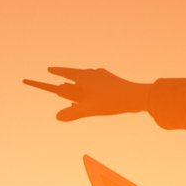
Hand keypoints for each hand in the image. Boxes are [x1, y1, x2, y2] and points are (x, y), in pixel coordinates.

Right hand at [24, 66, 148, 120]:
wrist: (136, 96)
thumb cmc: (112, 101)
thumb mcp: (89, 109)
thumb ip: (72, 113)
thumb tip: (57, 116)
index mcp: (85, 77)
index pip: (67, 72)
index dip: (57, 71)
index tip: (49, 69)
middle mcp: (93, 73)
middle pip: (76, 75)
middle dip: (68, 80)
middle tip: (60, 85)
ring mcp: (103, 76)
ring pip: (87, 79)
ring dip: (79, 86)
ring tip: (75, 94)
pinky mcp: (111, 81)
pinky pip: (95, 84)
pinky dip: (89, 89)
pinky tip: (92, 97)